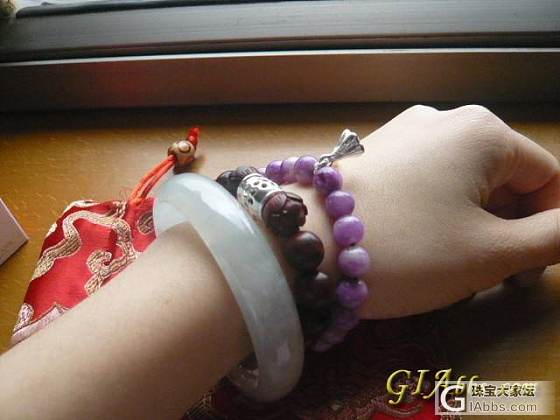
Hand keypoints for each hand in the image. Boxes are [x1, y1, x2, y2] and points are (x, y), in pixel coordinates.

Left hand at [285, 105, 559, 318]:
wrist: (301, 245)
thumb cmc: (404, 250)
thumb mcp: (490, 252)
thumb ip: (551, 238)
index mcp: (481, 131)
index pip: (546, 177)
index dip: (549, 227)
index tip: (528, 271)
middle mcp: (440, 121)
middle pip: (500, 179)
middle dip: (504, 230)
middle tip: (490, 280)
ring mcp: (399, 135)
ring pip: (459, 185)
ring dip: (467, 228)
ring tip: (447, 269)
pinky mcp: (369, 155)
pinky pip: (421, 185)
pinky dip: (431, 216)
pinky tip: (411, 246)